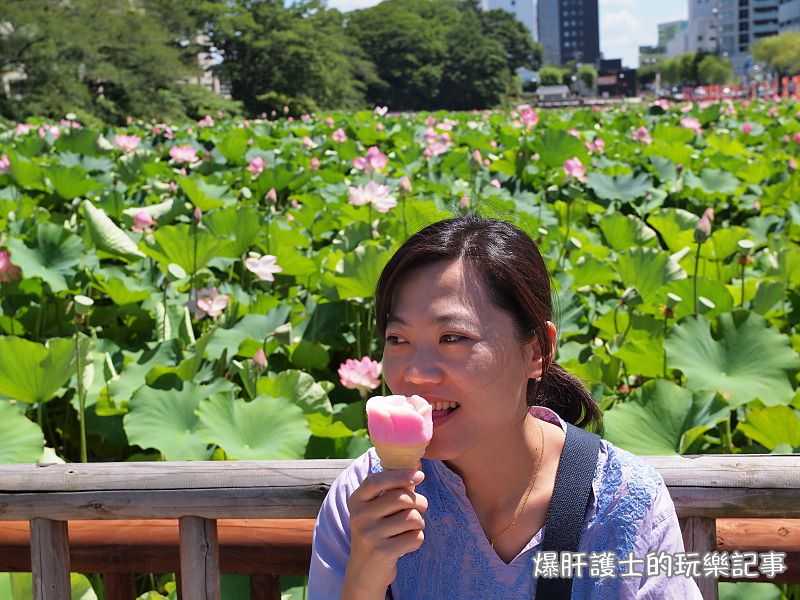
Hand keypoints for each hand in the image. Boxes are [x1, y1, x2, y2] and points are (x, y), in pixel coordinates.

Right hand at [342, 468, 427, 593]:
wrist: (364, 572)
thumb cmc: (376, 533)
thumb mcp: (373, 510)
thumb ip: (390, 490)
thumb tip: (417, 466)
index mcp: (356, 501)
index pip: (377, 481)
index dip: (400, 475)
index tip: (419, 474)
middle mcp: (359, 517)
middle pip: (401, 498)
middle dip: (419, 501)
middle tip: (421, 507)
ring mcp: (369, 535)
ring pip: (412, 518)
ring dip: (419, 522)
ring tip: (411, 528)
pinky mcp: (382, 552)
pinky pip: (415, 537)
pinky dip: (417, 539)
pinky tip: (406, 544)